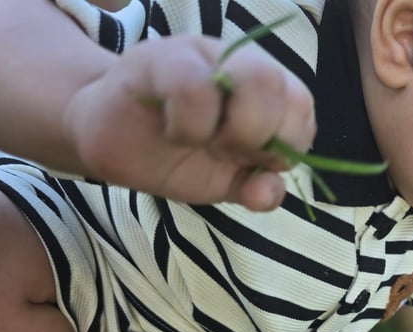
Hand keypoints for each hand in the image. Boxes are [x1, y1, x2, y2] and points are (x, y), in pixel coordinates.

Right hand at [63, 34, 314, 209]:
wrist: (111, 139)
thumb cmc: (177, 156)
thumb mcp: (227, 182)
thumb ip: (256, 189)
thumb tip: (266, 194)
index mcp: (269, 95)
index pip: (302, 108)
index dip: (284, 144)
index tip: (252, 163)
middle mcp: (244, 65)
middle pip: (281, 88)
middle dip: (257, 136)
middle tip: (223, 151)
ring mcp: (206, 56)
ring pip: (257, 79)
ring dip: (229, 130)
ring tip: (198, 140)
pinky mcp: (162, 58)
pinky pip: (195, 87)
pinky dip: (189, 125)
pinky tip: (172, 131)